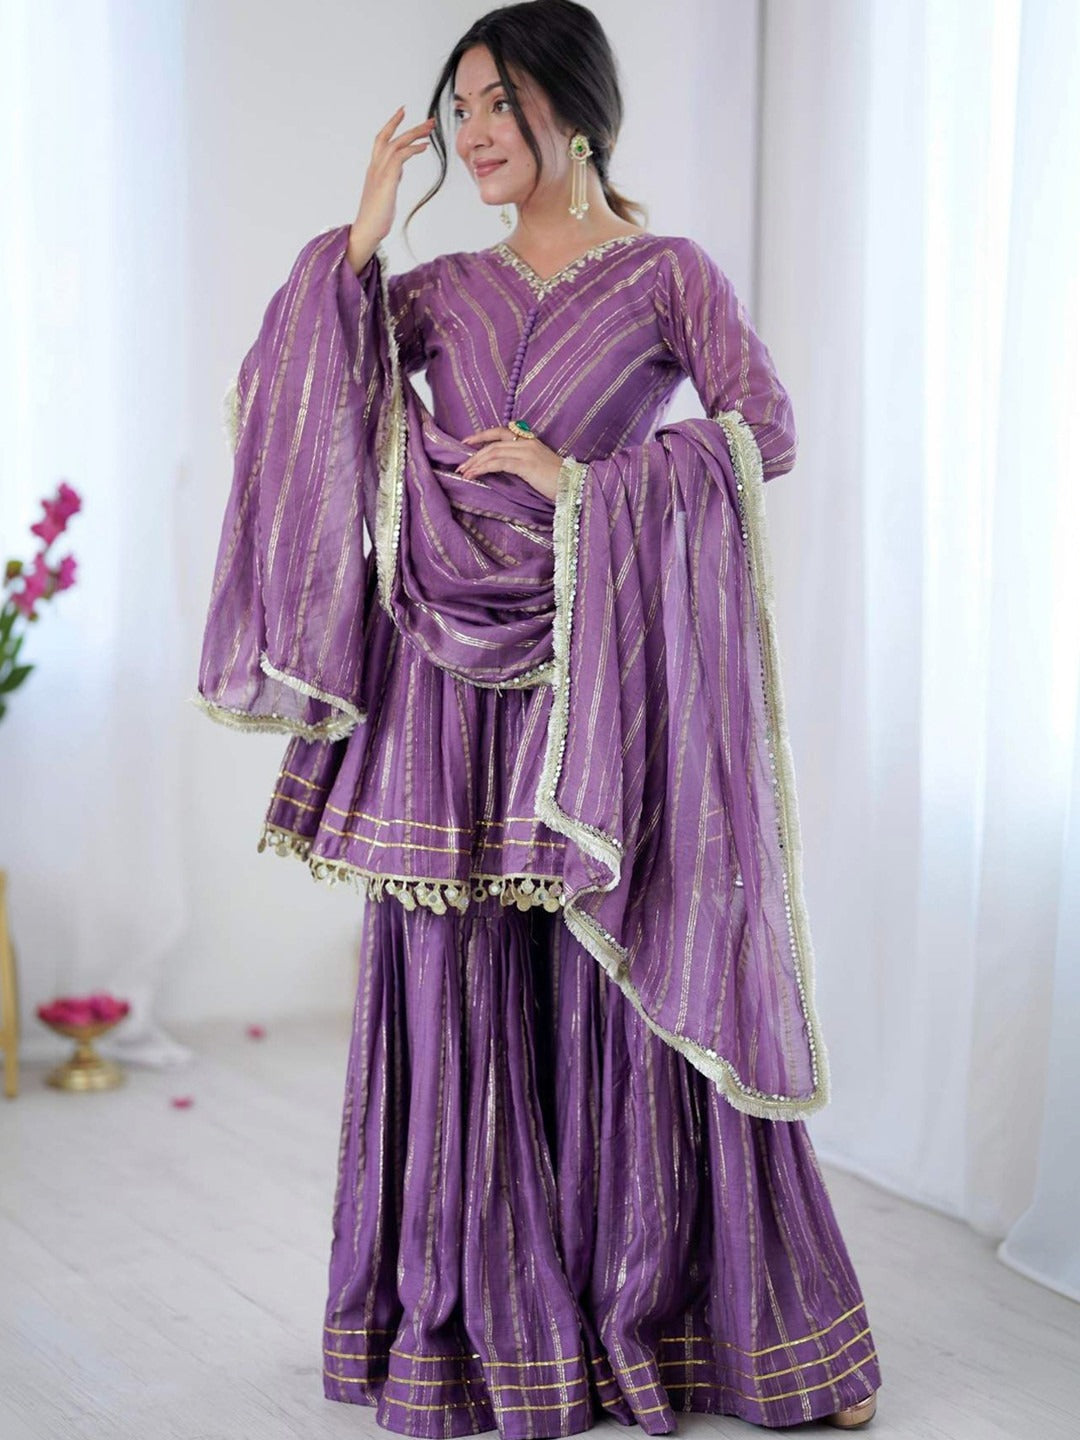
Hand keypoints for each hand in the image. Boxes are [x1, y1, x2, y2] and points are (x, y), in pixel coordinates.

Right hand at [347, 105, 435, 272]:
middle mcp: (375, 166)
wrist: (367, 231)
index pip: (382, 140)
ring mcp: (379, 172)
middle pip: (390, 137)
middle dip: (409, 126)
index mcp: (374, 169)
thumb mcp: (386, 192)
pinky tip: (424, 147)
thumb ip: (391, 178)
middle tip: (429, 120)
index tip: (403, 111)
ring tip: (430, 129)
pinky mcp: (386, 181)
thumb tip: (399, 170)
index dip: (392, 124)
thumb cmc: (376, 217)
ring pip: (396, 143)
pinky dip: (412, 149)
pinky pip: (400, 157)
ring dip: (415, 134)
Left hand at [455, 427, 564, 499]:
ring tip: (463, 472)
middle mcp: (527, 442)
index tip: (466, 441)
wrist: (575, 487)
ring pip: (493, 453)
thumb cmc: (558, 482)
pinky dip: (483, 468)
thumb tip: (503, 468)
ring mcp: (526, 452)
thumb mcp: (539, 468)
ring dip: (475, 462)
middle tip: (460, 465)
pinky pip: (498, 463)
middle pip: (493, 443)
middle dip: (474, 454)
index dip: (482, 435)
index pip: (501, 432)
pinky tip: (474, 474)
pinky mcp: (525, 464)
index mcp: (530, 441)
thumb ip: (522, 463)